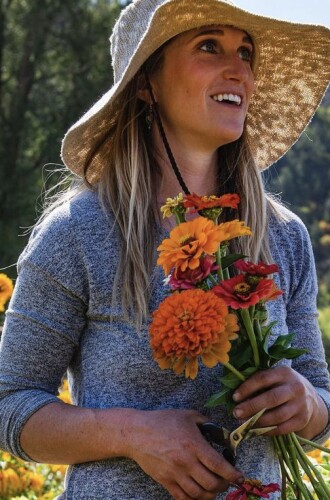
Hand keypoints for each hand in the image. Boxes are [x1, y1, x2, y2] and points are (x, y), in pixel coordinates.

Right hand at [123, 409, 244, 499]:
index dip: (233, 474)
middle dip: (224, 485)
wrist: (137, 433)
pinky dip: (194, 499)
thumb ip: (206, 422)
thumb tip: (220, 432)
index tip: (239, 476)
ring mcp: (175, 474)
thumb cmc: (163, 421)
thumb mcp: (187, 415)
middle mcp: (186, 462)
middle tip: (227, 481)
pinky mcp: (165, 481)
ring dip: (211, 494)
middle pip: (212, 484)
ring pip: (199, 494)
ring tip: (214, 488)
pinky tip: (198, 493)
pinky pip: (183, 497)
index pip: (219, 466)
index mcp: (194, 445)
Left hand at [232, 366, 327, 438]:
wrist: (310, 397)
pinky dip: (267, 431)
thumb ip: (259, 381)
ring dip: (258, 421)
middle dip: (251, 407)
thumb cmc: (283, 385)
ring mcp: (300, 405)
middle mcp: (295, 388)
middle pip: (271, 399)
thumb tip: (237, 394)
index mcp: (284, 373)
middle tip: (236, 413)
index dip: (247, 388)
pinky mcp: (302, 420)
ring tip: (244, 423)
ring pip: (277, 416)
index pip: (263, 379)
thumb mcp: (275, 376)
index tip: (235, 397)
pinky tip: (256, 430)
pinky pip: (282, 428)